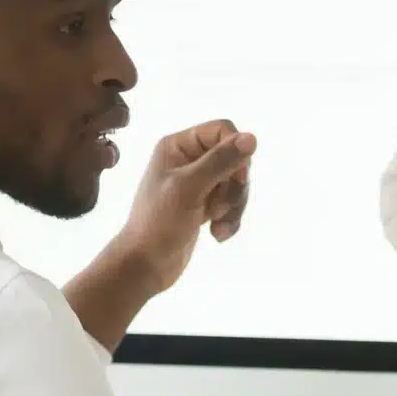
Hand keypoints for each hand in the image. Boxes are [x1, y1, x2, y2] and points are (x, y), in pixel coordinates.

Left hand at [113, 121, 255, 294]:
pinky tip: (218, 235)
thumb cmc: (159, 222)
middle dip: (235, 186)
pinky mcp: (204, 206)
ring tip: (218, 226)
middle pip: (234, 158)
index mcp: (177, 146)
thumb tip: (252, 138)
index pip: (222, 130)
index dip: (235, 152)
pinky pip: (231, 204)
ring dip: (234, 206)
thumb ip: (221, 161)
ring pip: (236, 183)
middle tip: (221, 208)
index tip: (237, 178)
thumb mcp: (190, 188)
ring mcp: (197, 184)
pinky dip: (230, 219)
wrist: (144, 265)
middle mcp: (188, 160)